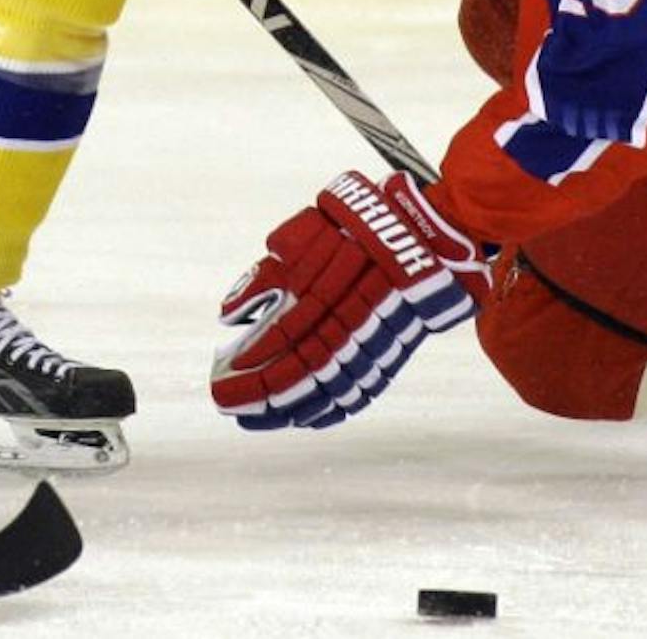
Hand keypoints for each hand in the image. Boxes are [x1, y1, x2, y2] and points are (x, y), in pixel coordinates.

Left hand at [211, 170, 488, 429]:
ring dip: (291, 410)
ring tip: (260, 420)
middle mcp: (348, 326)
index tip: (221, 387)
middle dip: (263, 399)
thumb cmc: (358, 226)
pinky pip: (359, 393)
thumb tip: (228, 315)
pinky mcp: (392, 354)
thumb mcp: (305, 233)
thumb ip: (265, 277)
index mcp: (324, 295)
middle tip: (232, 409)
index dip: (251, 372)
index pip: (279, 347)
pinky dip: (331, 410)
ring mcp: (373, 345)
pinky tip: (308, 418)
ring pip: (327, 392)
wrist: (425, 231)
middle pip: (300, 377)